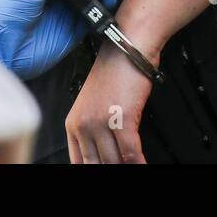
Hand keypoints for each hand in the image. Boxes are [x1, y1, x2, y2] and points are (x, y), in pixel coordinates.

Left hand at [65, 39, 155, 163]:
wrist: (128, 47)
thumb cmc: (116, 72)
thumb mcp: (95, 104)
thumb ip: (95, 131)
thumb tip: (107, 155)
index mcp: (73, 123)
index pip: (78, 161)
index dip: (93, 168)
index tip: (104, 169)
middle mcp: (83, 124)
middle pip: (96, 164)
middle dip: (111, 167)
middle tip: (124, 168)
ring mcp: (100, 123)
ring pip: (114, 161)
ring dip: (127, 165)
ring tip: (136, 165)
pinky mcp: (121, 119)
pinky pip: (130, 153)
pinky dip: (139, 162)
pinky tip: (143, 164)